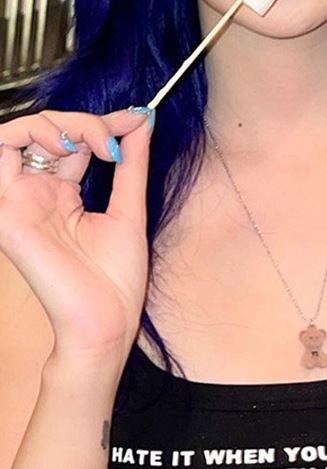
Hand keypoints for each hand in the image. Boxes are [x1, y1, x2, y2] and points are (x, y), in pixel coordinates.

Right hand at [0, 107, 154, 359]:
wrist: (105, 319)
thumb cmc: (117, 280)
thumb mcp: (129, 210)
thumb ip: (131, 164)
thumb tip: (141, 120)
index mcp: (64, 196)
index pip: (73, 140)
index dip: (102, 123)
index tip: (137, 119)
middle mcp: (38, 194)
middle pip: (46, 131)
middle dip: (84, 122)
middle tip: (115, 139)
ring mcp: (20, 200)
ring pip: (17, 134)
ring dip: (55, 124)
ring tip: (92, 144)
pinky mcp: (6, 209)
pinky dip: (28, 135)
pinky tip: (68, 149)